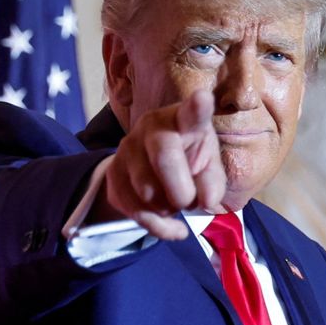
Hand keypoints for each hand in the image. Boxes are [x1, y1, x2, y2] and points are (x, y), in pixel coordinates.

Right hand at [104, 90, 226, 239]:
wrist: (152, 169)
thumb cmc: (189, 161)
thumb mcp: (209, 168)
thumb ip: (213, 182)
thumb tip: (206, 200)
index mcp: (182, 120)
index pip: (190, 114)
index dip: (197, 107)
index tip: (203, 97)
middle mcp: (151, 127)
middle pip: (164, 157)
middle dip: (181, 190)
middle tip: (189, 202)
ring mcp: (127, 148)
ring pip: (146, 190)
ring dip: (168, 209)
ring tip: (175, 202)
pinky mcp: (112, 173)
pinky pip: (134, 210)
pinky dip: (158, 226)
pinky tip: (171, 225)